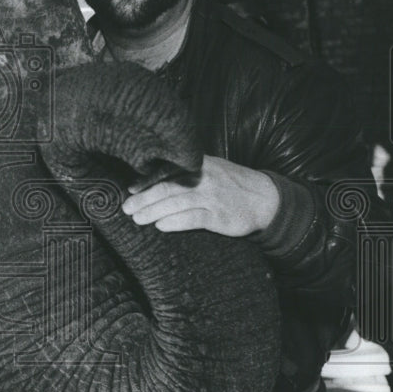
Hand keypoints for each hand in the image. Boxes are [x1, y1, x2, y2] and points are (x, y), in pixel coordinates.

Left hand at [122, 155, 279, 236]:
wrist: (266, 198)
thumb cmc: (231, 184)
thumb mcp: (211, 168)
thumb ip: (187, 170)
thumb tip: (153, 177)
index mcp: (199, 165)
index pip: (167, 171)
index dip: (146, 180)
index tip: (131, 189)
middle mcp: (203, 178)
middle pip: (166, 188)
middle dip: (143, 199)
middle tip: (126, 208)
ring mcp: (211, 197)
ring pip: (175, 203)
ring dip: (152, 212)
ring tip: (137, 219)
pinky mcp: (219, 216)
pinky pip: (192, 219)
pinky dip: (174, 222)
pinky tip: (161, 226)